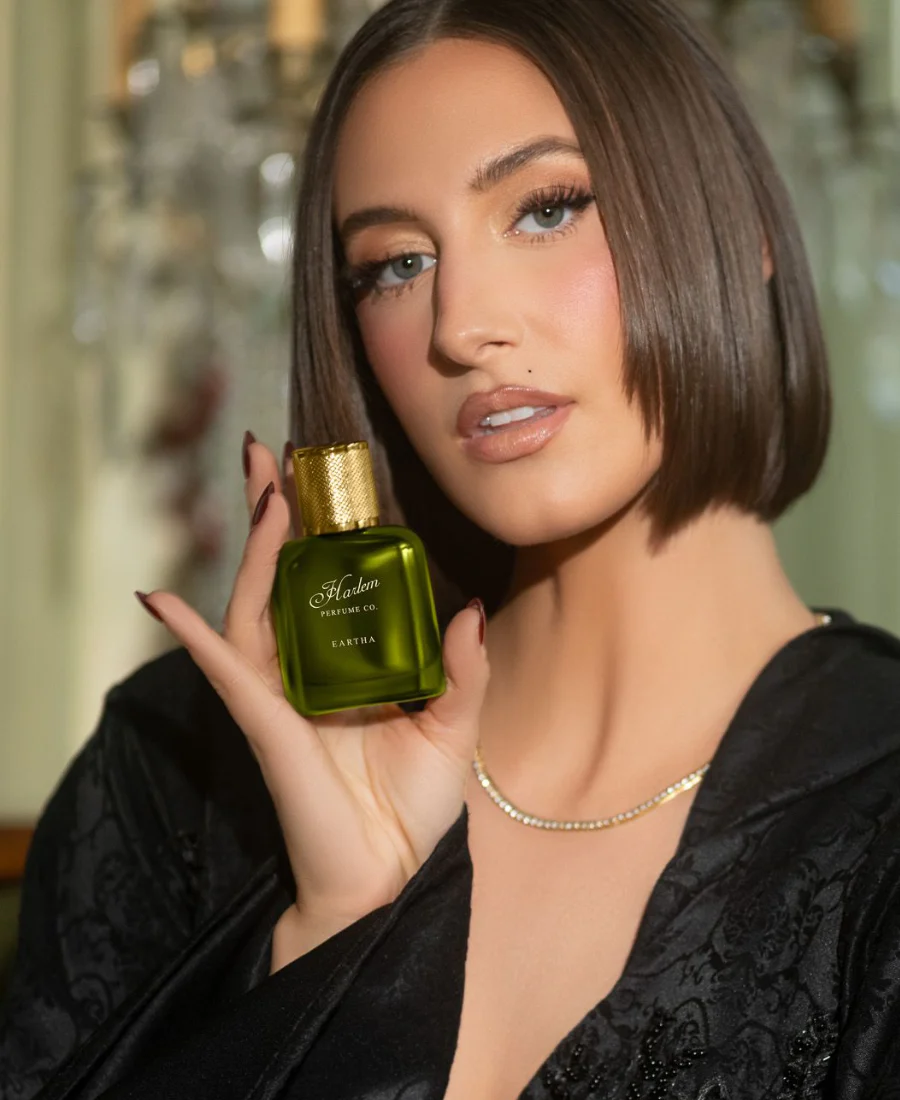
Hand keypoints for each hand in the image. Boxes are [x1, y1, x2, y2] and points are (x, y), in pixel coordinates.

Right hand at [136, 434, 488, 962]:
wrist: (389, 875)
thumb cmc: (413, 805)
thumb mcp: (454, 727)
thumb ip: (463, 671)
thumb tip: (470, 607)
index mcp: (348, 664)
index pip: (327, 580)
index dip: (320, 527)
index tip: (321, 473)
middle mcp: (307, 669)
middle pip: (279, 577)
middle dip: (271, 513)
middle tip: (268, 452)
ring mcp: (280, 694)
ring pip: (253, 607)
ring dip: (254, 550)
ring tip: (264, 492)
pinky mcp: (266, 725)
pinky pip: (222, 671)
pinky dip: (188, 635)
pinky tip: (158, 600)